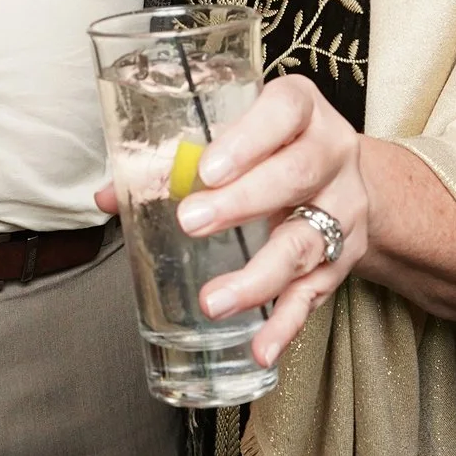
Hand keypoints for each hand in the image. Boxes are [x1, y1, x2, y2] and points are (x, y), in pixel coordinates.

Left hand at [170, 75, 368, 366]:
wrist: (348, 177)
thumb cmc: (274, 148)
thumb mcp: (240, 136)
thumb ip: (174, 160)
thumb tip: (108, 197)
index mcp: (301, 110)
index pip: (283, 111)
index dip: (248, 139)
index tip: (208, 169)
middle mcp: (330, 154)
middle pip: (295, 176)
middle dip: (243, 202)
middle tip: (191, 223)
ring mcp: (341, 208)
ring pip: (306, 242)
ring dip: (258, 276)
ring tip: (215, 300)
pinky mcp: (342, 257)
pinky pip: (315, 293)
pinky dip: (286, 322)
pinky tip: (261, 345)